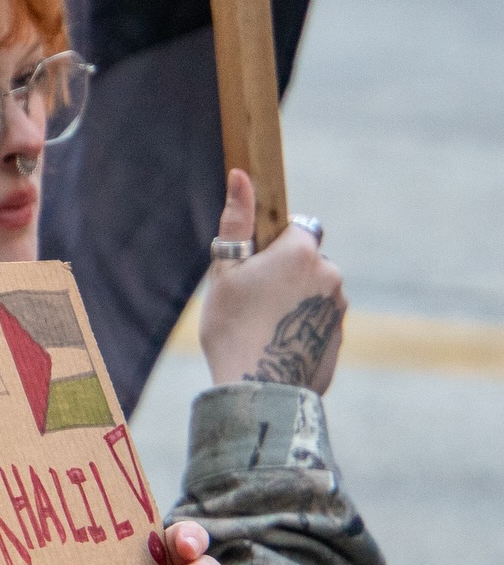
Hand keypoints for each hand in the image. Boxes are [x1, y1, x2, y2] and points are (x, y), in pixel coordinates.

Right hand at [199, 169, 345, 393]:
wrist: (258, 390)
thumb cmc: (232, 326)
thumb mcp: (225, 271)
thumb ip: (237, 220)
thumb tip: (241, 174)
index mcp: (302, 251)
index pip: (297, 227)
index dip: (273, 244)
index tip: (254, 266)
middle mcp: (330, 274)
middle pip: (306, 260)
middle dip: (285, 272)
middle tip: (252, 300)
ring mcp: (339, 307)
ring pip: (314, 290)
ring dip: (294, 299)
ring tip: (262, 326)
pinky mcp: (339, 337)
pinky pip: (318, 319)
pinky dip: (301, 326)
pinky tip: (275, 345)